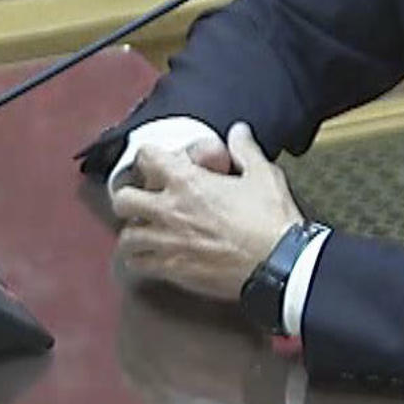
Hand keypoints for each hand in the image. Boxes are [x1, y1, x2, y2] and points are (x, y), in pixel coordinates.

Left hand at [110, 122, 303, 300]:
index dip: (149, 157)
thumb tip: (238, 131)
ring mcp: (168, 243)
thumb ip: (245, 150)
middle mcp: (169, 211)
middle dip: (129, 197)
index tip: (156, 163)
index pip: (146, 157)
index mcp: (187, 182)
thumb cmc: (271, 219)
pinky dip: (140, 260)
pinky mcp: (173, 271)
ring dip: (134, 232)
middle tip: (141, 200)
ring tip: (145, 232)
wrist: (280, 265)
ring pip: (127, 237)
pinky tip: (152, 257)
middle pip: (123, 200)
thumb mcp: (263, 174)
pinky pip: (139, 265)